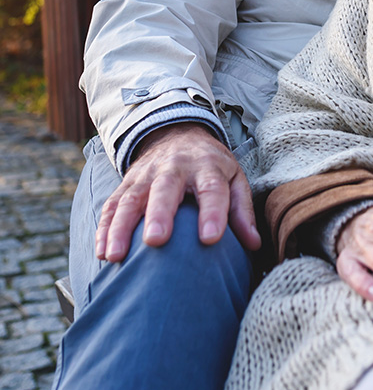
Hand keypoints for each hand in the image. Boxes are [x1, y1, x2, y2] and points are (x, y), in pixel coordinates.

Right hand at [95, 123, 260, 261]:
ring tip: (115, 255)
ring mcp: (146, 174)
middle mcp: (175, 168)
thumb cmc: (211, 166)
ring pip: (131, 199)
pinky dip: (104, 228)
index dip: (212, 213)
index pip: (212, 188)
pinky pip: (112, 205)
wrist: (178, 134)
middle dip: (160, 214)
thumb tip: (253, 244)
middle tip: (156, 241)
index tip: (211, 238)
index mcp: (207, 166)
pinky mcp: (126, 183)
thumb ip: (241, 210)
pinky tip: (102, 252)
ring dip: (121, 227)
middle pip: (166, 189)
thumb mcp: (233, 178)